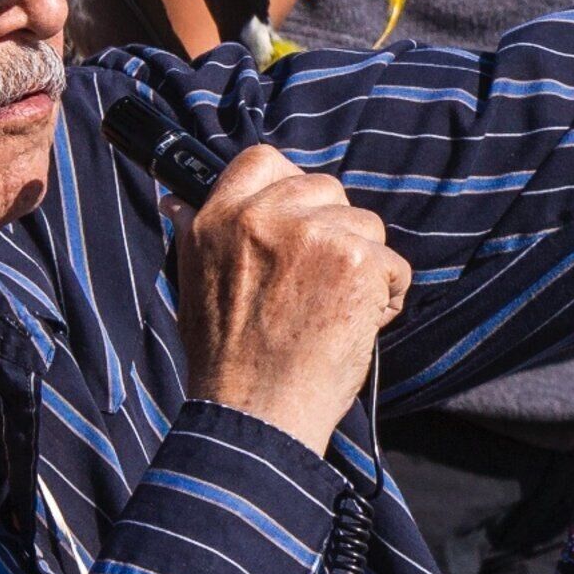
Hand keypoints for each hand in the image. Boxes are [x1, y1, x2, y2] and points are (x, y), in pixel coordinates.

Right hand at [169, 145, 411, 453]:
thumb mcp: (191, 285)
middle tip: (315, 284)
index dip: (288, 183)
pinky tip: (354, 327)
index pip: (263, 160)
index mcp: (218, 220)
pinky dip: (386, 297)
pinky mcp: (357, 261)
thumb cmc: (227, 361)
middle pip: (327, 189)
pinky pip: (393, 265)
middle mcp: (264, 217)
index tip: (297, 216)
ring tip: (330, 312)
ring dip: (361, 265)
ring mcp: (315, 235)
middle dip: (333, 230)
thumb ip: (199, 236)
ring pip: (366, 226)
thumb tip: (180, 200)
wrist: (257, 413)